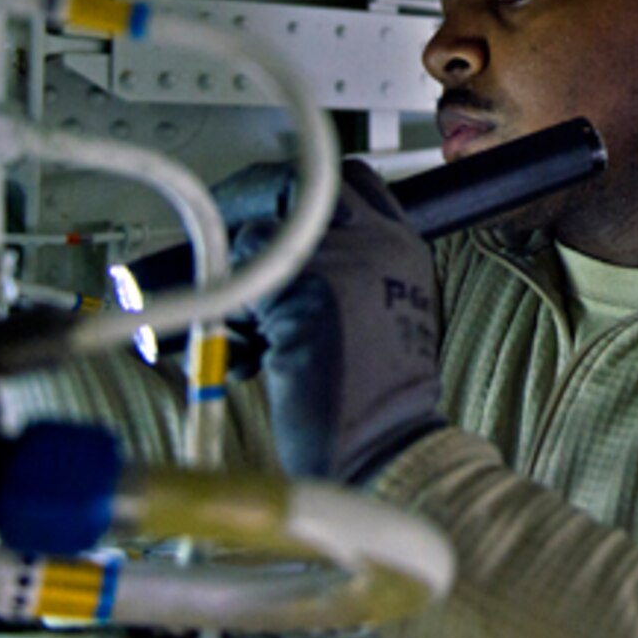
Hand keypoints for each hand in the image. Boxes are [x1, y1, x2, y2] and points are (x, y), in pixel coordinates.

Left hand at [229, 163, 444, 484]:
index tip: (270, 217)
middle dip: (256, 208)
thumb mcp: (377, 319)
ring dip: (243, 281)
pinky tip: (253, 357)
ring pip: (262, 233)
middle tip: (233, 241)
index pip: (356, 185)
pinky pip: (244, 277)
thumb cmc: (372, 404)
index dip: (306, 197)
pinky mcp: (308, 289)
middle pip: (305, 188)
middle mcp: (382, 244)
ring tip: (251, 332)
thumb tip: (276, 262)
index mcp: (404, 251)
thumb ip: (343, 277)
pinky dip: (235, 318)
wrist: (385, 451)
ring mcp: (347, 261)